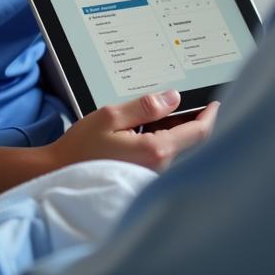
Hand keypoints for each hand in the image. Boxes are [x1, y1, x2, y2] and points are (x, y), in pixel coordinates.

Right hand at [48, 90, 218, 172]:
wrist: (59, 174)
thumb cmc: (81, 148)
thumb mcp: (111, 116)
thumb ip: (145, 106)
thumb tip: (173, 97)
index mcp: (155, 151)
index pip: (198, 133)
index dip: (210, 115)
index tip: (216, 102)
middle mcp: (158, 167)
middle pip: (189, 140)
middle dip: (187, 118)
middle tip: (176, 99)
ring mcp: (152, 175)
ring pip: (176, 147)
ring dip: (172, 127)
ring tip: (153, 111)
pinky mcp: (143, 177)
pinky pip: (163, 155)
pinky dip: (162, 137)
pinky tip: (144, 127)